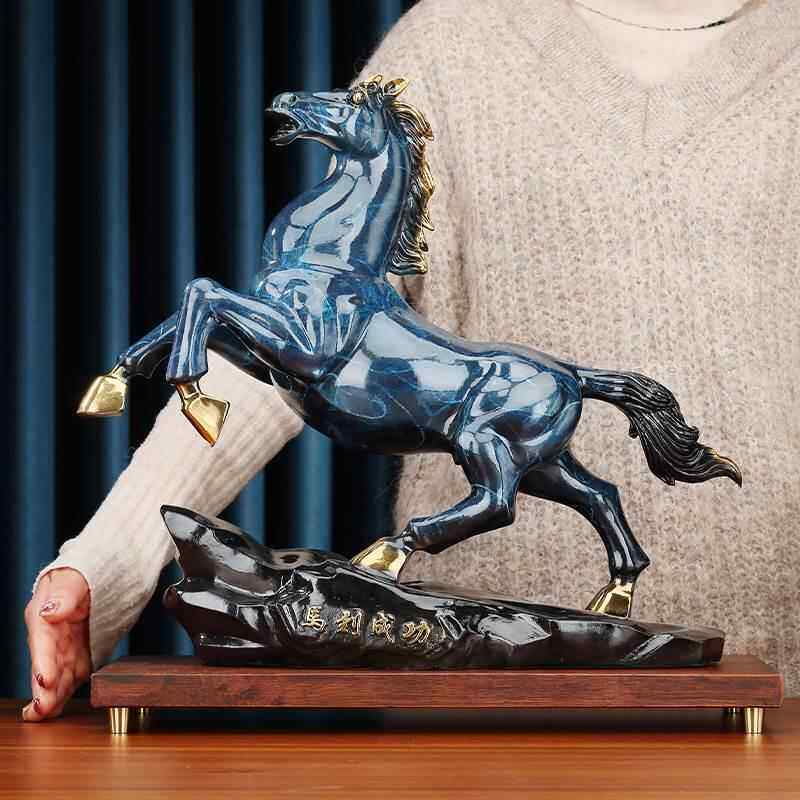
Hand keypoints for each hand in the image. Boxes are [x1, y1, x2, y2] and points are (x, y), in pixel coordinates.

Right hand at [22, 568, 90, 721]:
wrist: (95, 576)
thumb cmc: (80, 574)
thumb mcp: (74, 576)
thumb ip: (65, 593)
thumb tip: (51, 611)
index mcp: (44, 613)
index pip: (43, 639)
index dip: (42, 660)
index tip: (45, 678)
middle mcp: (49, 635)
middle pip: (45, 663)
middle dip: (43, 687)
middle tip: (43, 707)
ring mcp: (61, 647)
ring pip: (55, 676)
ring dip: (50, 696)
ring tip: (45, 714)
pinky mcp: (75, 656)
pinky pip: (69, 677)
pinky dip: (62, 694)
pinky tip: (54, 711)